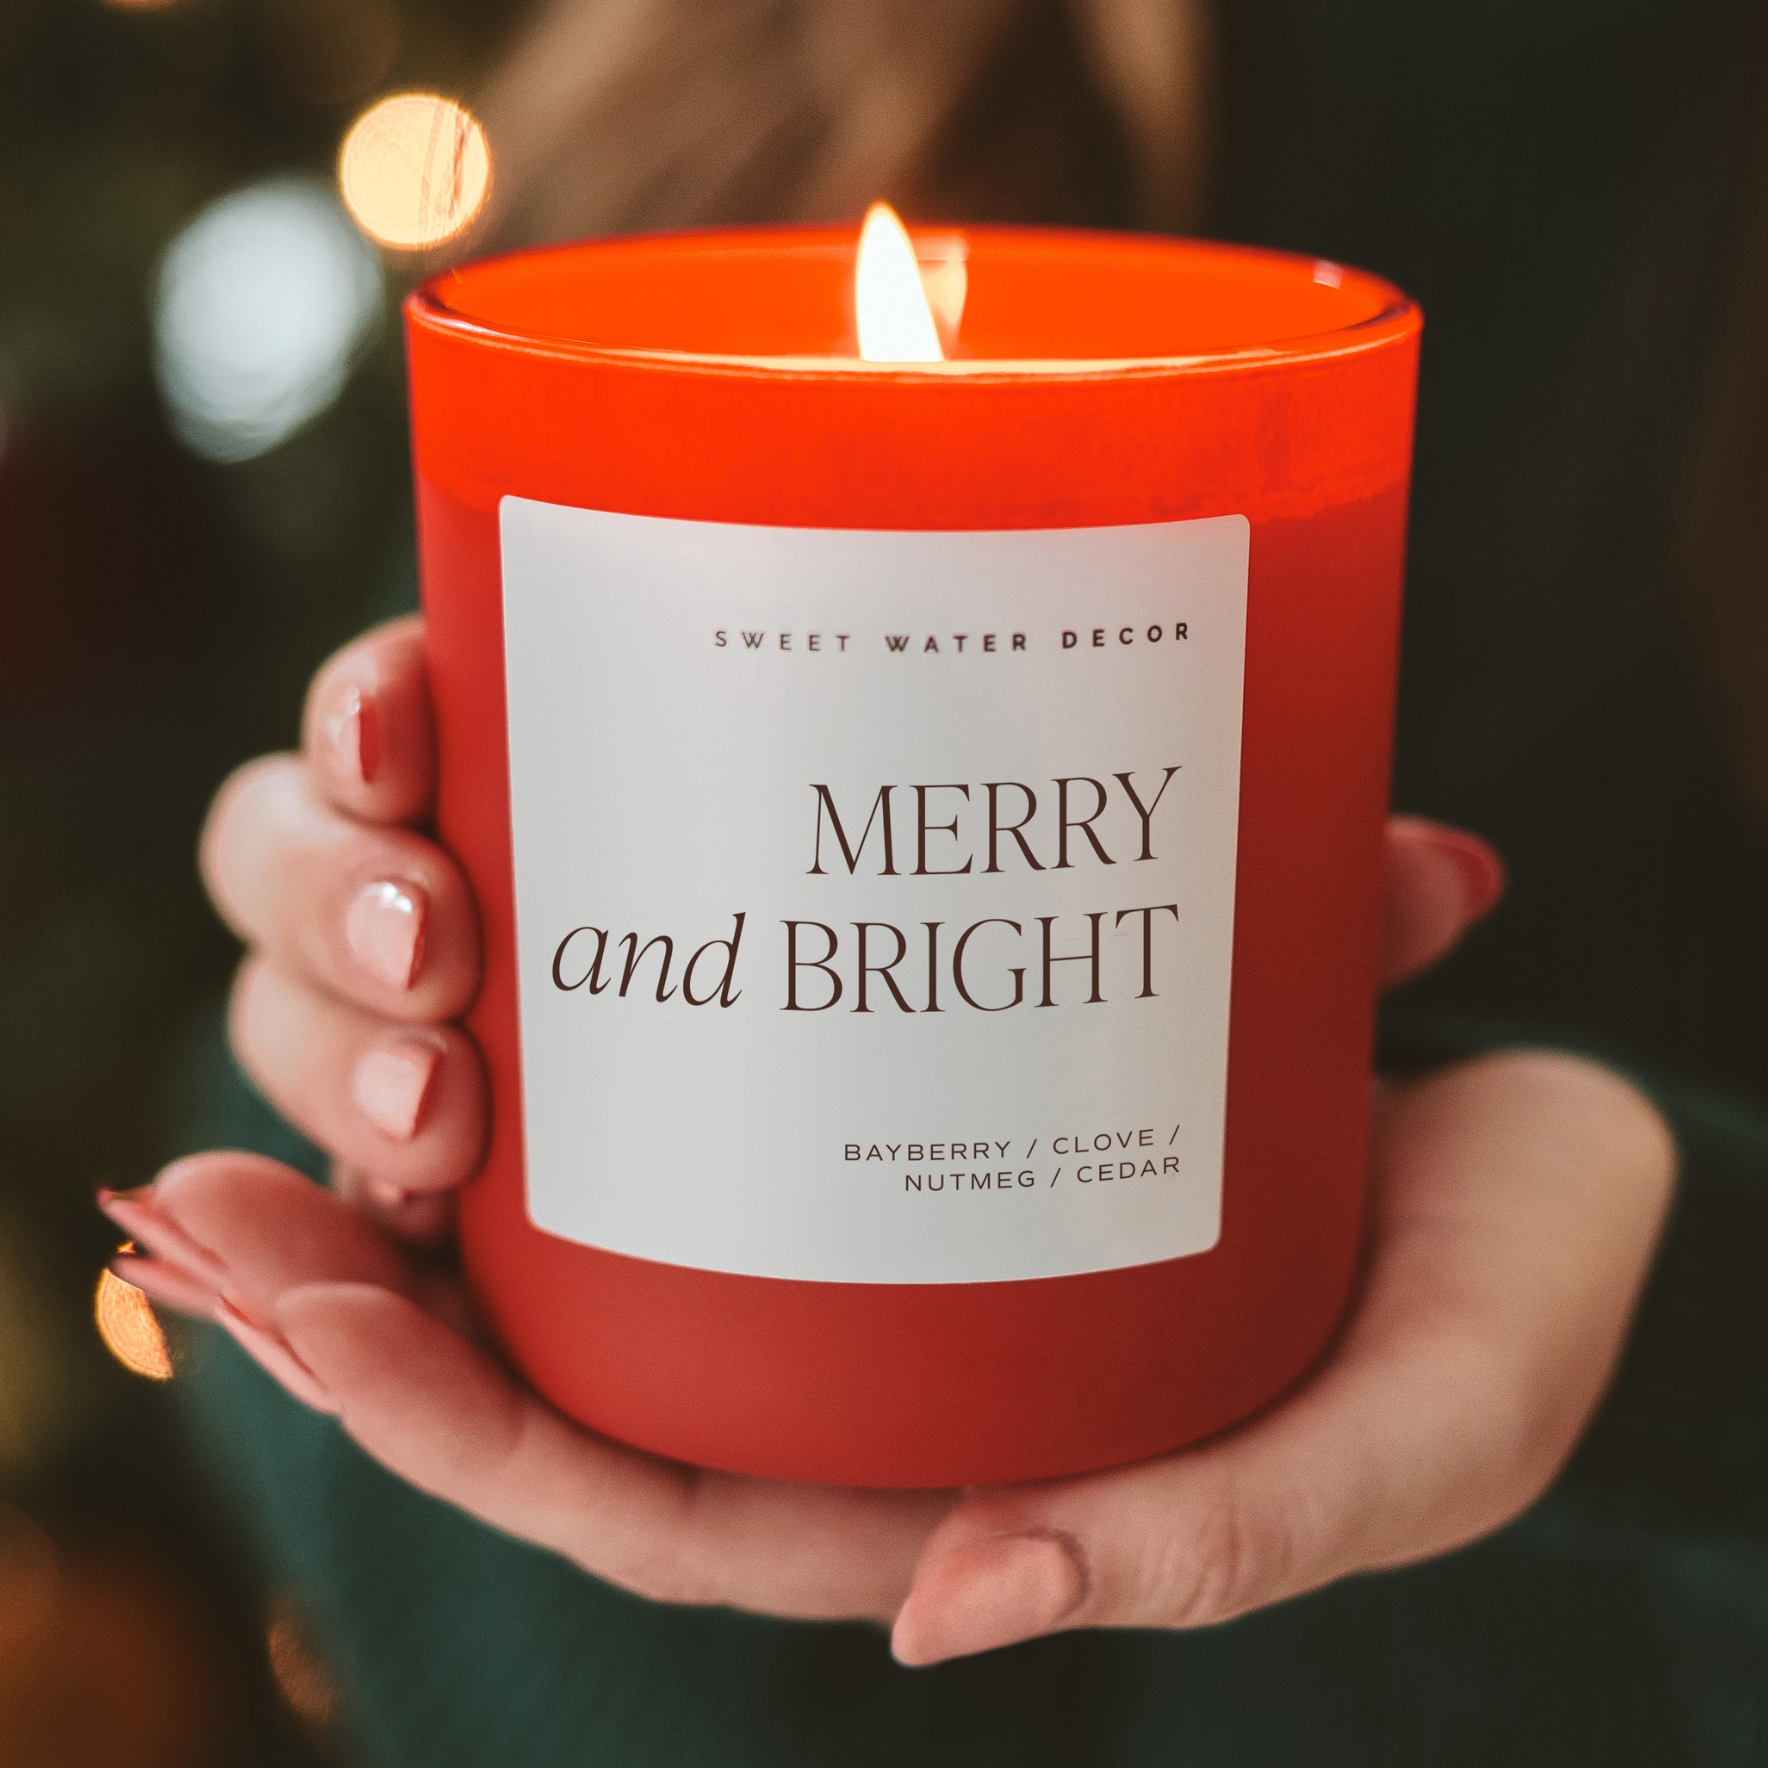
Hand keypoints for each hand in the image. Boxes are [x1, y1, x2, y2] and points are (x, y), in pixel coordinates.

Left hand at [100, 618, 1671, 1657]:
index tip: (285, 1316)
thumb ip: (1217, 1536)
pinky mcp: (921, 1038)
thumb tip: (951, 1611)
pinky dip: (589, 951)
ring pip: (605, 1170)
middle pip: (559, 1336)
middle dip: (347, 1282)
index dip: (437, 1429)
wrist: (1566, 1131)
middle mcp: (877, 1333)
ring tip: (295, 976)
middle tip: (184, 1181)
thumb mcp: (1408, 1428)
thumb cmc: (1504, 1296)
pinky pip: (716, 1013)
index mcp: (944, 1466)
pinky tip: (485, 845)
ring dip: (417, 1093)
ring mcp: (885, 1185)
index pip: (633, 1489)